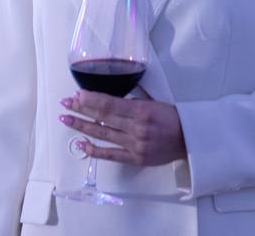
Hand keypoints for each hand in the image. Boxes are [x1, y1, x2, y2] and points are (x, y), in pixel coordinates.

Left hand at [59, 90, 187, 165]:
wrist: (189, 139)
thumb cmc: (171, 117)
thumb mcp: (153, 102)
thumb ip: (131, 102)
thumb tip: (106, 99)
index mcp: (142, 111)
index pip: (110, 105)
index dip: (91, 100)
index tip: (77, 95)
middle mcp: (136, 128)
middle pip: (103, 118)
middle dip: (81, 109)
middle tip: (65, 103)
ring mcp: (134, 145)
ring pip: (103, 134)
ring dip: (82, 127)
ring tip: (66, 119)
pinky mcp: (135, 159)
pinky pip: (110, 155)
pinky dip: (94, 150)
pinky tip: (80, 144)